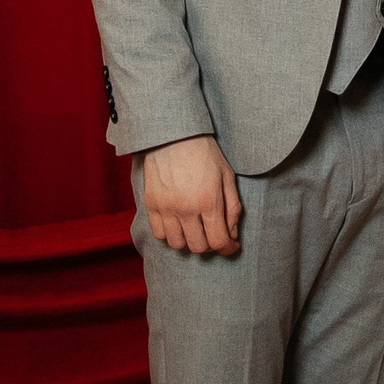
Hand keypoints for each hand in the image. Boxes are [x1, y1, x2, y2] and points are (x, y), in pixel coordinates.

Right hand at [139, 135, 242, 254]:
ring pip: (177, 244)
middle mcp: (186, 208)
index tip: (231, 246)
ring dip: (189, 242)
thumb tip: (232, 234)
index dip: (228, 248)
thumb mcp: (227, 176)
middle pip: (198, 247)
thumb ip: (232, 207)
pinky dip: (170, 235)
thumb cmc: (204, 153)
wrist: (173, 135)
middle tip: (213, 235)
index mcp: (209, 201)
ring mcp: (166, 208)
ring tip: (195, 230)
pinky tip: (178, 225)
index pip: (219, 241)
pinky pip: (159, 233)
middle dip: (210, 245)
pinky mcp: (151, 204)